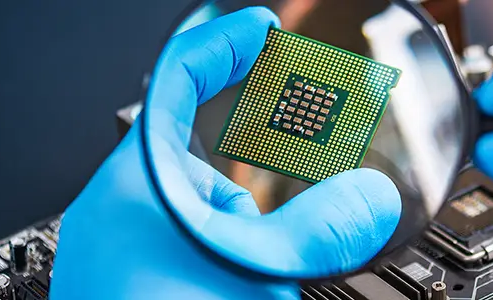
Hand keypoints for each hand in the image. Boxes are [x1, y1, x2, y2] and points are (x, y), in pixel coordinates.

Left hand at [50, 7, 401, 298]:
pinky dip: (223, 273)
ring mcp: (123, 258)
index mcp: (138, 185)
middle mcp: (121, 214)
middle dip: (254, 199)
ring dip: (243, 248)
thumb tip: (371, 198)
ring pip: (204, 225)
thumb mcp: (258, 271)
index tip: (253, 30)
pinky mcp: (133, 290)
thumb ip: (324, 228)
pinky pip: (189, 259)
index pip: (175, 81)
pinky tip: (237, 296)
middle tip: (281, 230)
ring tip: (254, 289)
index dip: (219, 47)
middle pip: (204, 168)